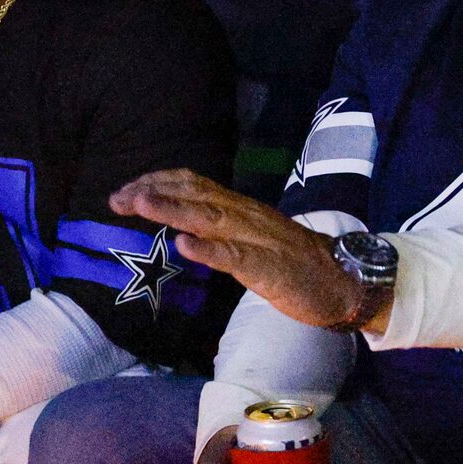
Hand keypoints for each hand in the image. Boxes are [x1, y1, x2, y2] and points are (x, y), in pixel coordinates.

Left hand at [112, 169, 381, 331]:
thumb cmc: (296, 264)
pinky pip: (236, 257)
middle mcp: (247, 216)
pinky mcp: (270, 267)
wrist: (346, 281)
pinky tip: (184, 245)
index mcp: (241, 209)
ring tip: (140, 205)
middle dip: (153, 193)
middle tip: (116, 197)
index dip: (158, 182)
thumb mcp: (253, 238)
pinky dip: (209, 249)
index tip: (124, 189)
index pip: (194, 184)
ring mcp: (259, 240)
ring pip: (210, 218)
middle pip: (195, 196)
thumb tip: (181, 226)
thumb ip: (222, 229)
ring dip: (172, 210)